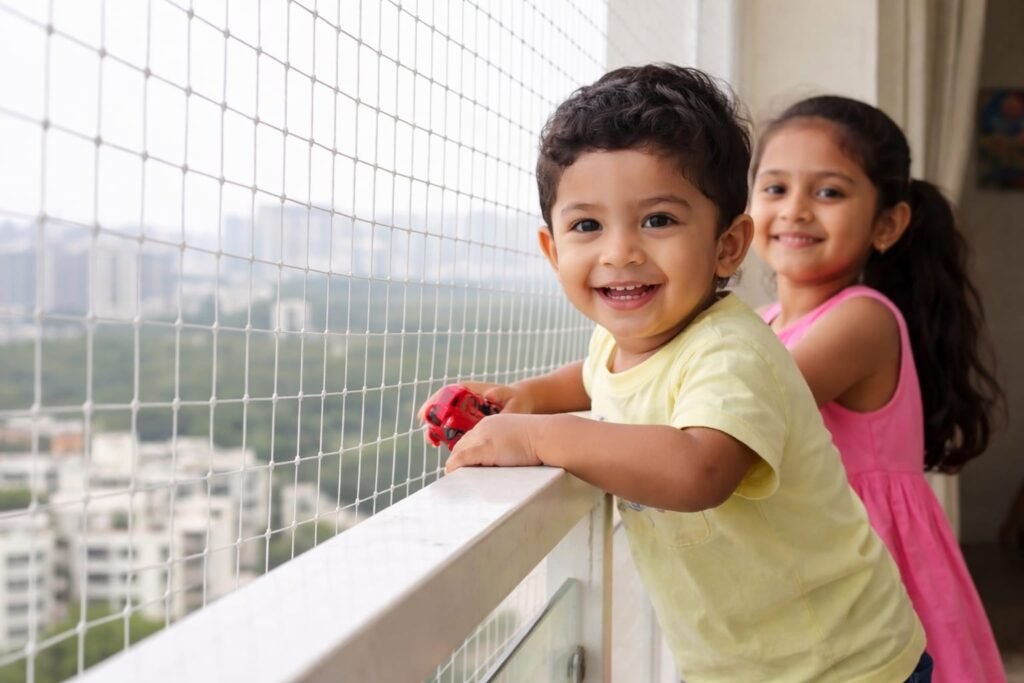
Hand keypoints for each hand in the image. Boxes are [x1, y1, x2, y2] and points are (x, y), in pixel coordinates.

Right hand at [416, 381, 537, 441]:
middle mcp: (464, 399)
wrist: (523, 405)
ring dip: (437, 430)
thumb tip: (490, 395)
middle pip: (441, 408)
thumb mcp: (509, 397)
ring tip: (432, 442)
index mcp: (470, 389)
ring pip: (445, 419)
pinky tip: (442, 445)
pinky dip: (447, 435)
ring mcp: (465, 410)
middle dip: (431, 421)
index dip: (432, 403)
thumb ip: (500, 397)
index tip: (424, 415)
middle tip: (428, 436)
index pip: (445, 393)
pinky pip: (454, 428)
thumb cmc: (516, 399)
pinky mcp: (469, 421)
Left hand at [444, 413, 546, 472]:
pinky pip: (461, 459)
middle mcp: (484, 426)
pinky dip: (454, 468)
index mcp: (492, 422)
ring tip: (456, 479)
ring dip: (456, 466)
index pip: (472, 437)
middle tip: (458, 474)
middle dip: (458, 459)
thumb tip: (508, 458)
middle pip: (462, 443)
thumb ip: (509, 444)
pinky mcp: (483, 449)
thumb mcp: (520, 436)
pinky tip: (452, 476)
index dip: (467, 451)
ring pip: (459, 452)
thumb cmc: (542, 438)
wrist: (547, 435)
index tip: (466, 464)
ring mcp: (482, 436)